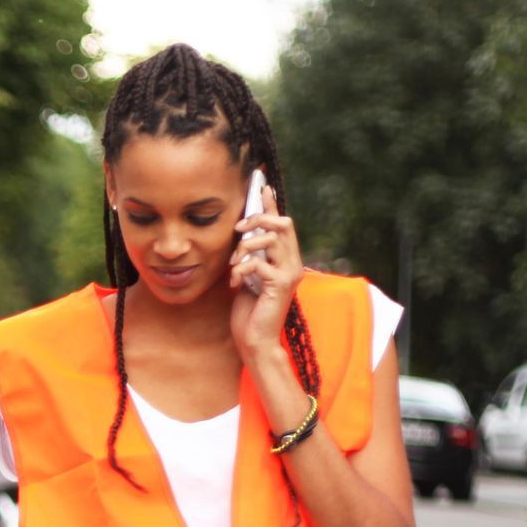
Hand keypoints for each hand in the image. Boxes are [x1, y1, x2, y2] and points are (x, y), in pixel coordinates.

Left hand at [228, 184, 303, 358]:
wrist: (254, 341)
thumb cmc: (249, 312)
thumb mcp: (247, 277)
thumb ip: (250, 257)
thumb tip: (241, 237)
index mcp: (285, 259)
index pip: (282, 224)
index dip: (271, 205)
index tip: (261, 185)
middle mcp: (292, 263)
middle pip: (283, 224)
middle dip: (258, 220)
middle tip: (238, 229)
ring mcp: (289, 273)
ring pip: (272, 239)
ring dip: (246, 246)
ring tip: (234, 264)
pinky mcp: (280, 285)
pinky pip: (259, 263)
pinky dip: (241, 269)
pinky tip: (235, 283)